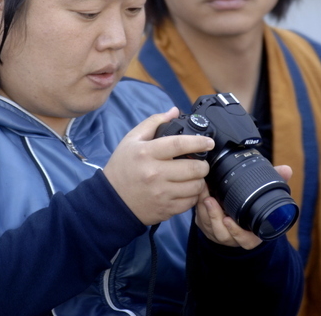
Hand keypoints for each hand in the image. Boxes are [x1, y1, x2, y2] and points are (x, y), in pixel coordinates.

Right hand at [103, 107, 213, 224]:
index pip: (179, 144)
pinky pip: (190, 202)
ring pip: (195, 186)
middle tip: (201, 162)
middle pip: (193, 168)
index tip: (208, 142)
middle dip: (203, 164)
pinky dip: (193, 195)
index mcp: (147, 153)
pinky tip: (186, 189)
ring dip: (200, 180)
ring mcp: (161, 193)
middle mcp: (155, 174)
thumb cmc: (122, 168)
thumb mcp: (132, 140)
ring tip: (193, 176)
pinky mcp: (165, 209)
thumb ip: (153, 123)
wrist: (112, 200)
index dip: (199, 142)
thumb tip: (174, 111)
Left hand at [195, 165, 293, 249]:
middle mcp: (233, 237)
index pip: (244, 240)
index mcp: (251, 235)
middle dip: (214, 217)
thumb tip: (286, 169)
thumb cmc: (252, 207)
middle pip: (222, 233)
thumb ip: (275, 183)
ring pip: (208, 226)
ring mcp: (218, 233)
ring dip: (204, 210)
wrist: (237, 217)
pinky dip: (197, 206)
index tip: (229, 220)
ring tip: (203, 194)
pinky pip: (199, 220)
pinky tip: (198, 193)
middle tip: (211, 200)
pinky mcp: (205, 226)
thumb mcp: (264, 197)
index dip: (236, 233)